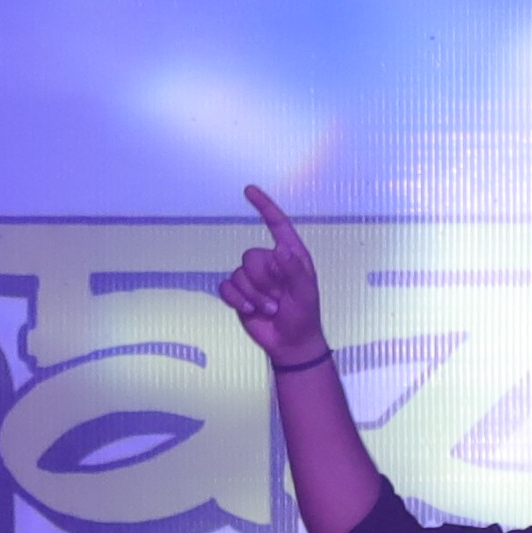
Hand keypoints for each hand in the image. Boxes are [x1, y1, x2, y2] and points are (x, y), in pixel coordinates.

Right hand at [223, 184, 329, 371]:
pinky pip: (226, 287)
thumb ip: (294, 270)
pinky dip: (236, 300)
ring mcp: (253, 278)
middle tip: (278, 300)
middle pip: (251, 256)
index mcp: (291, 255)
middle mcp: (270, 262)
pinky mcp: (239, 293)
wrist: (289, 343)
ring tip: (270, 309)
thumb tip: (279, 248)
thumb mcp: (305, 293)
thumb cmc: (303, 315)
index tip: (249, 190)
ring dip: (253, 296)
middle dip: (262, 282)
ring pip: (238, 274)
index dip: (264, 206)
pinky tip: (249, 311)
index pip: (277, 224)